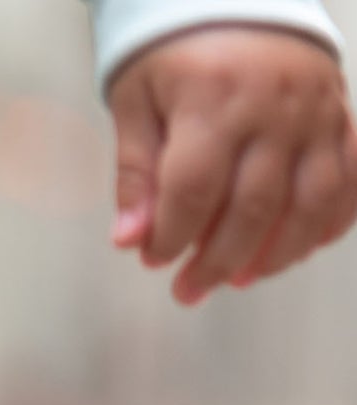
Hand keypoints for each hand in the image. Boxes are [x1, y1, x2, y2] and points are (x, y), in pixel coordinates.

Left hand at [108, 25, 356, 303]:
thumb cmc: (177, 56)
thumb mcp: (136, 102)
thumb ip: (135, 173)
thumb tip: (128, 240)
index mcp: (213, 98)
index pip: (193, 189)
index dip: (171, 237)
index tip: (153, 259)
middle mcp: (273, 106)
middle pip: (251, 207)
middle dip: (216, 262)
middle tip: (188, 291)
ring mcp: (315, 113)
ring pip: (309, 203)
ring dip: (274, 255)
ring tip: (238, 280)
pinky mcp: (341, 117)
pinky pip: (349, 180)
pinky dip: (328, 224)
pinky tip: (297, 252)